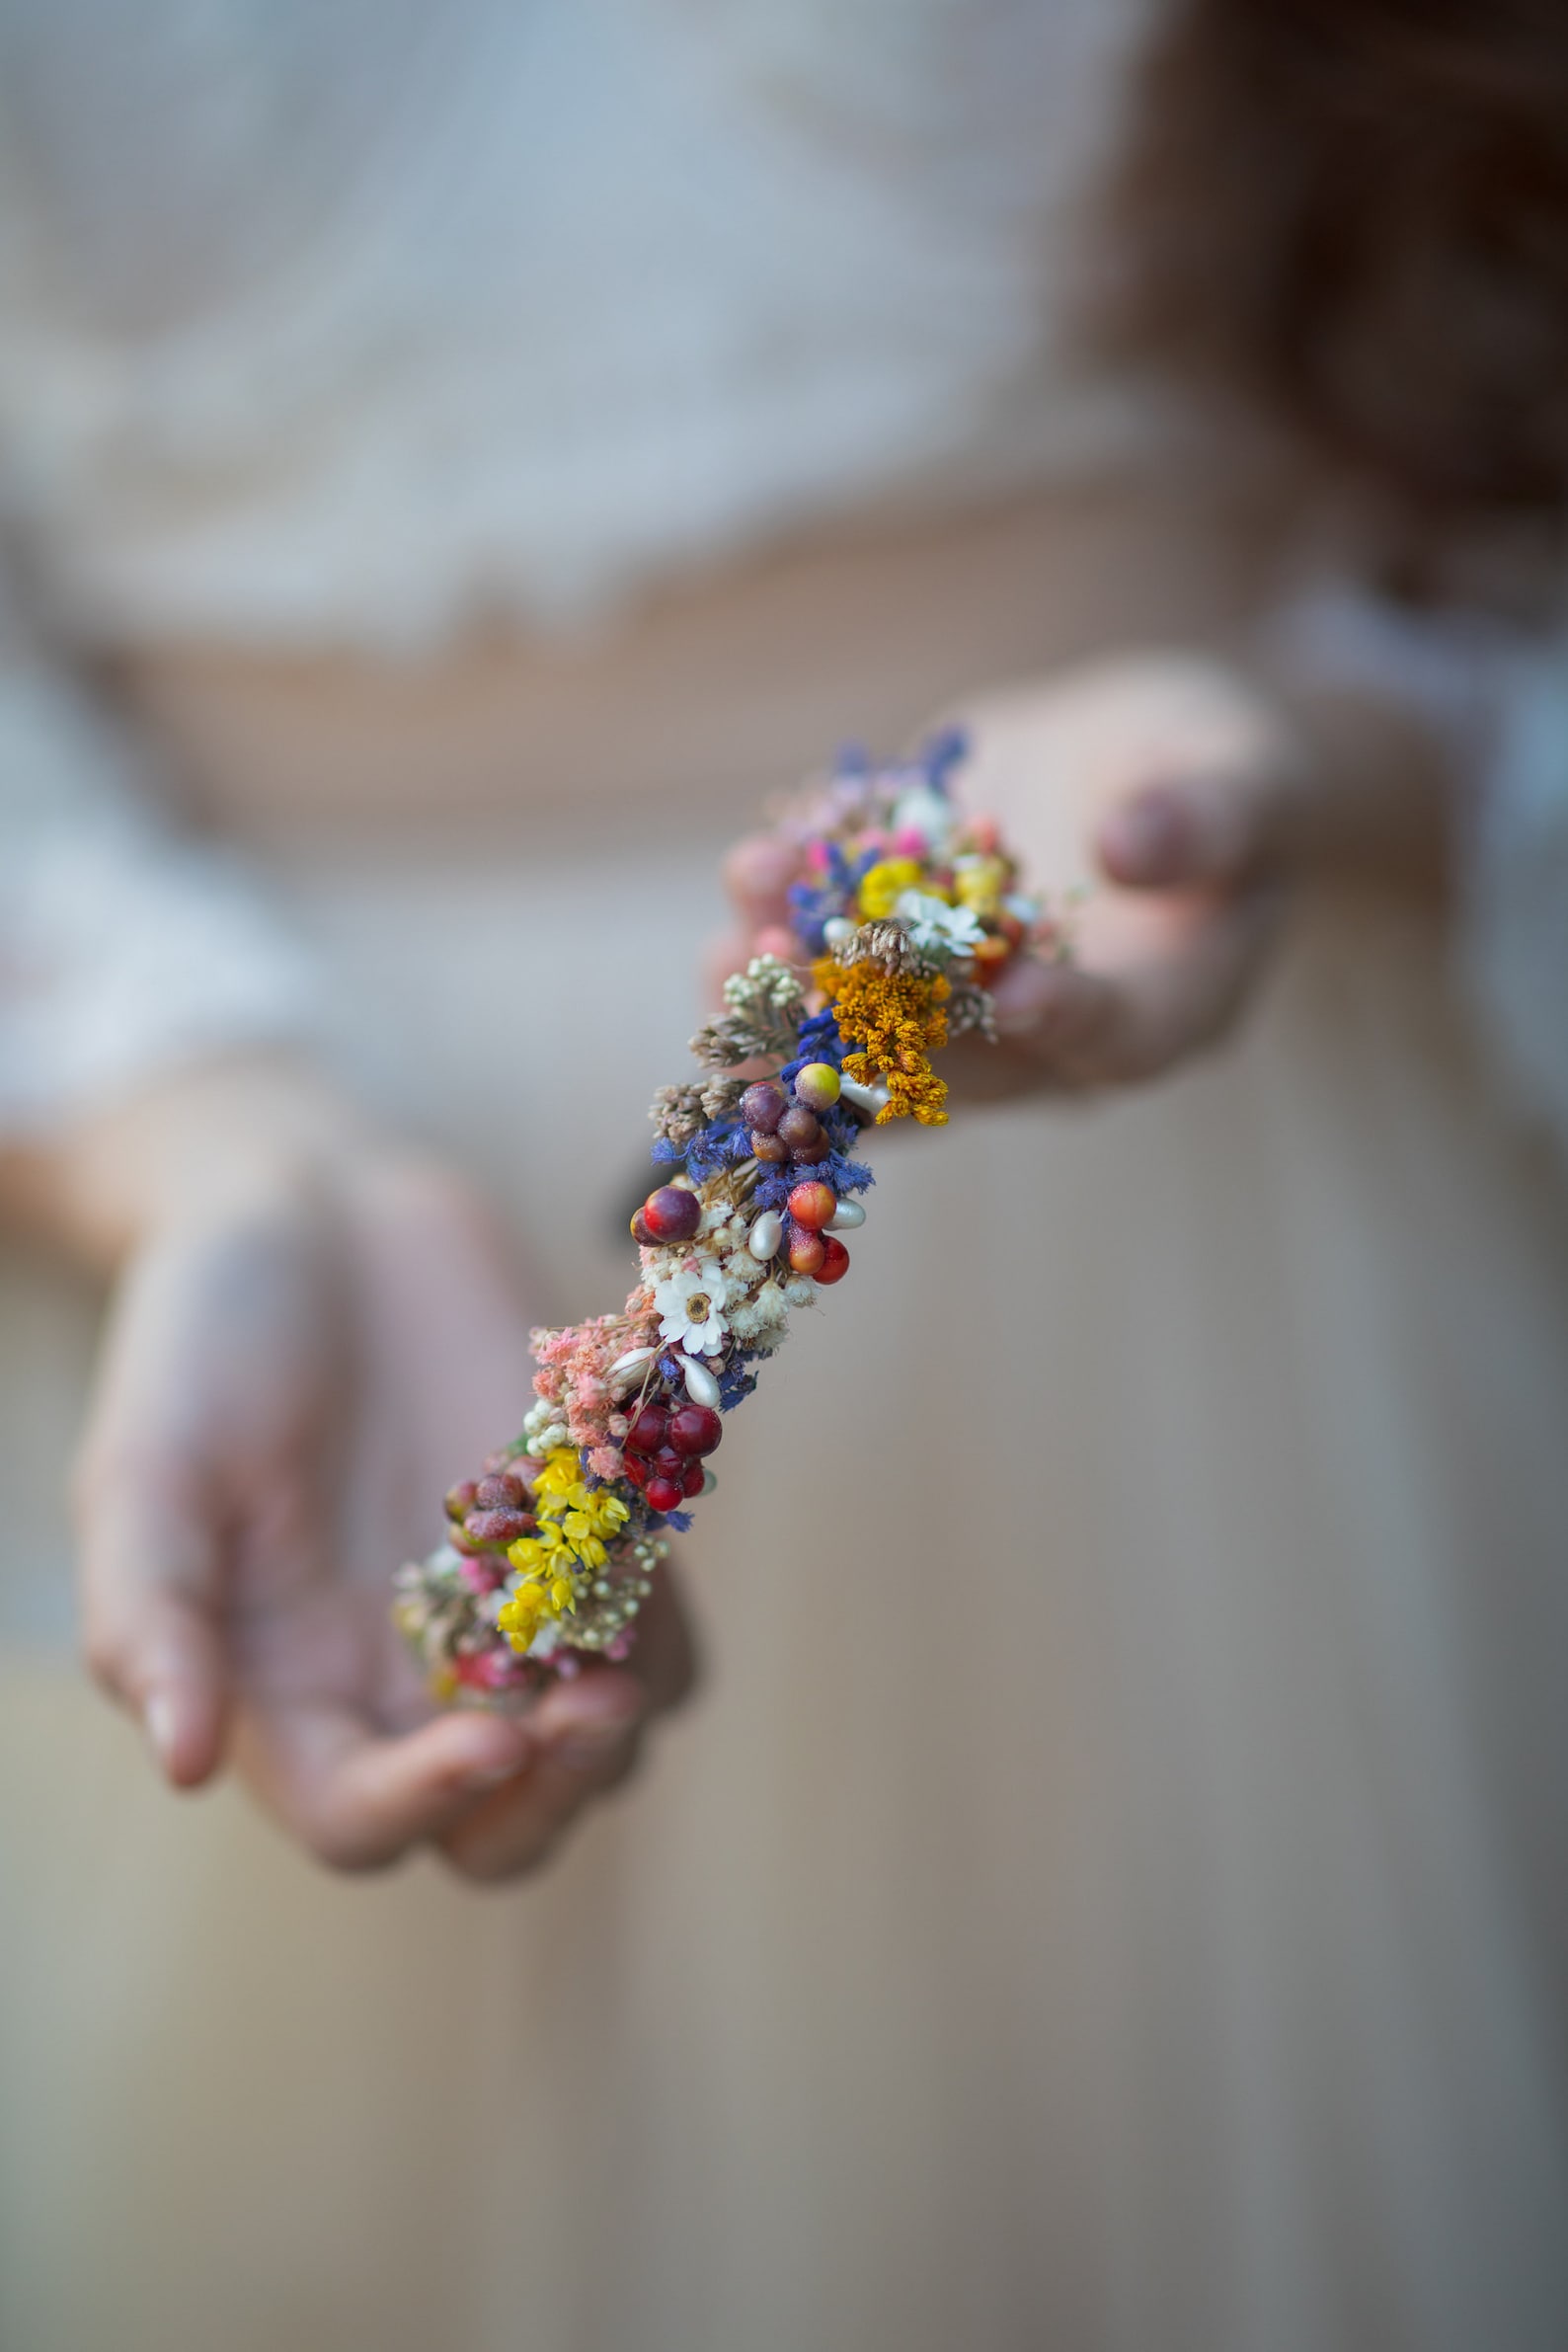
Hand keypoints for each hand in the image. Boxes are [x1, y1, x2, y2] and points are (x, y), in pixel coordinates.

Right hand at [65, 1063, 694, 1878]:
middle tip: (590, 1709)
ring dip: (622, 1720)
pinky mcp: (587, 1550)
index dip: (423, 1801)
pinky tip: (643, 1555)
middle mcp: (405, 1684)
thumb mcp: (147, 1468)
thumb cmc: (207, 1344)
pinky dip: (659, 1621)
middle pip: (502, 1828)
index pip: (361, 1817)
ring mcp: (507, 1622)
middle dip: (553, 1794)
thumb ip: (152, 1613)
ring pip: (597, 1746)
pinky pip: (654, 1635)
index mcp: (288, 1698)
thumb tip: (182, 1764)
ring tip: (622, 1633)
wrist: (317, 1218)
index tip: (488, 1739)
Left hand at [717, 656, 1315, 1096]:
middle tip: (809, 997)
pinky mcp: (903, 969)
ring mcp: (969, 1014)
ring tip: (729, 954)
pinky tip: (737, 898)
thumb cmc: (1221, 771)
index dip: (1065, 1021)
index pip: (1115, 1038)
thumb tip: (1130, 847)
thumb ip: (1208, 817)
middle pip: (970, 1059)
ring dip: (794, 1001)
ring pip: (877, 1031)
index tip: (1010, 992)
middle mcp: (1055, 1042)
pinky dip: (781, 940)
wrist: (1140, 758)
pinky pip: (833, 972)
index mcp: (1165, 1015)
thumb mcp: (1245, 776)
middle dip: (882, 1029)